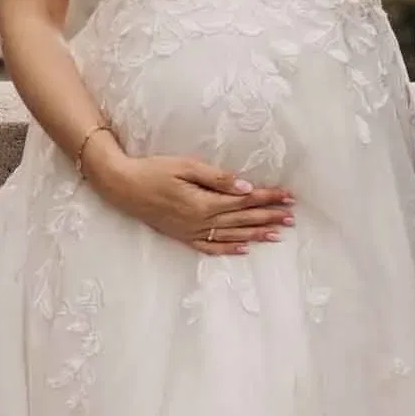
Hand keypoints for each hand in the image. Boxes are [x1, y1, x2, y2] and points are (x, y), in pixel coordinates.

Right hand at [89, 147, 293, 255]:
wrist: (122, 186)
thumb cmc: (153, 170)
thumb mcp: (185, 166)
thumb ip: (217, 178)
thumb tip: (246, 187)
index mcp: (204, 202)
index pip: (244, 201)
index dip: (268, 198)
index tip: (288, 197)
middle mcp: (201, 221)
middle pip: (242, 219)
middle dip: (269, 218)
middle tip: (291, 218)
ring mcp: (191, 231)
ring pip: (231, 235)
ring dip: (256, 234)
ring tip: (277, 235)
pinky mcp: (182, 236)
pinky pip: (210, 247)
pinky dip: (229, 249)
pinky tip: (244, 249)